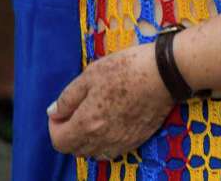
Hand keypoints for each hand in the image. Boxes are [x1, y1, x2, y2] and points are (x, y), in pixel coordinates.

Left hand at [48, 42, 172, 160]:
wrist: (166, 72)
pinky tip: (113, 122)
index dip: (55, 125)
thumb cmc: (127, 68)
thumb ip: (68, 98)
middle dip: (70, 133)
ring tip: (95, 116)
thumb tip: (53, 113)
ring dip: (88, 140)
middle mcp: (102, 139)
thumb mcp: (91, 74)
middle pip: (75, 150)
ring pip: (94, 152)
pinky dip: (106, 141)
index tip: (62, 110)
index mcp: (87, 123)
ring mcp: (121, 141)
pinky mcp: (138, 139)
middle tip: (78, 110)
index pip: (59, 141)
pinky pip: (114, 150)